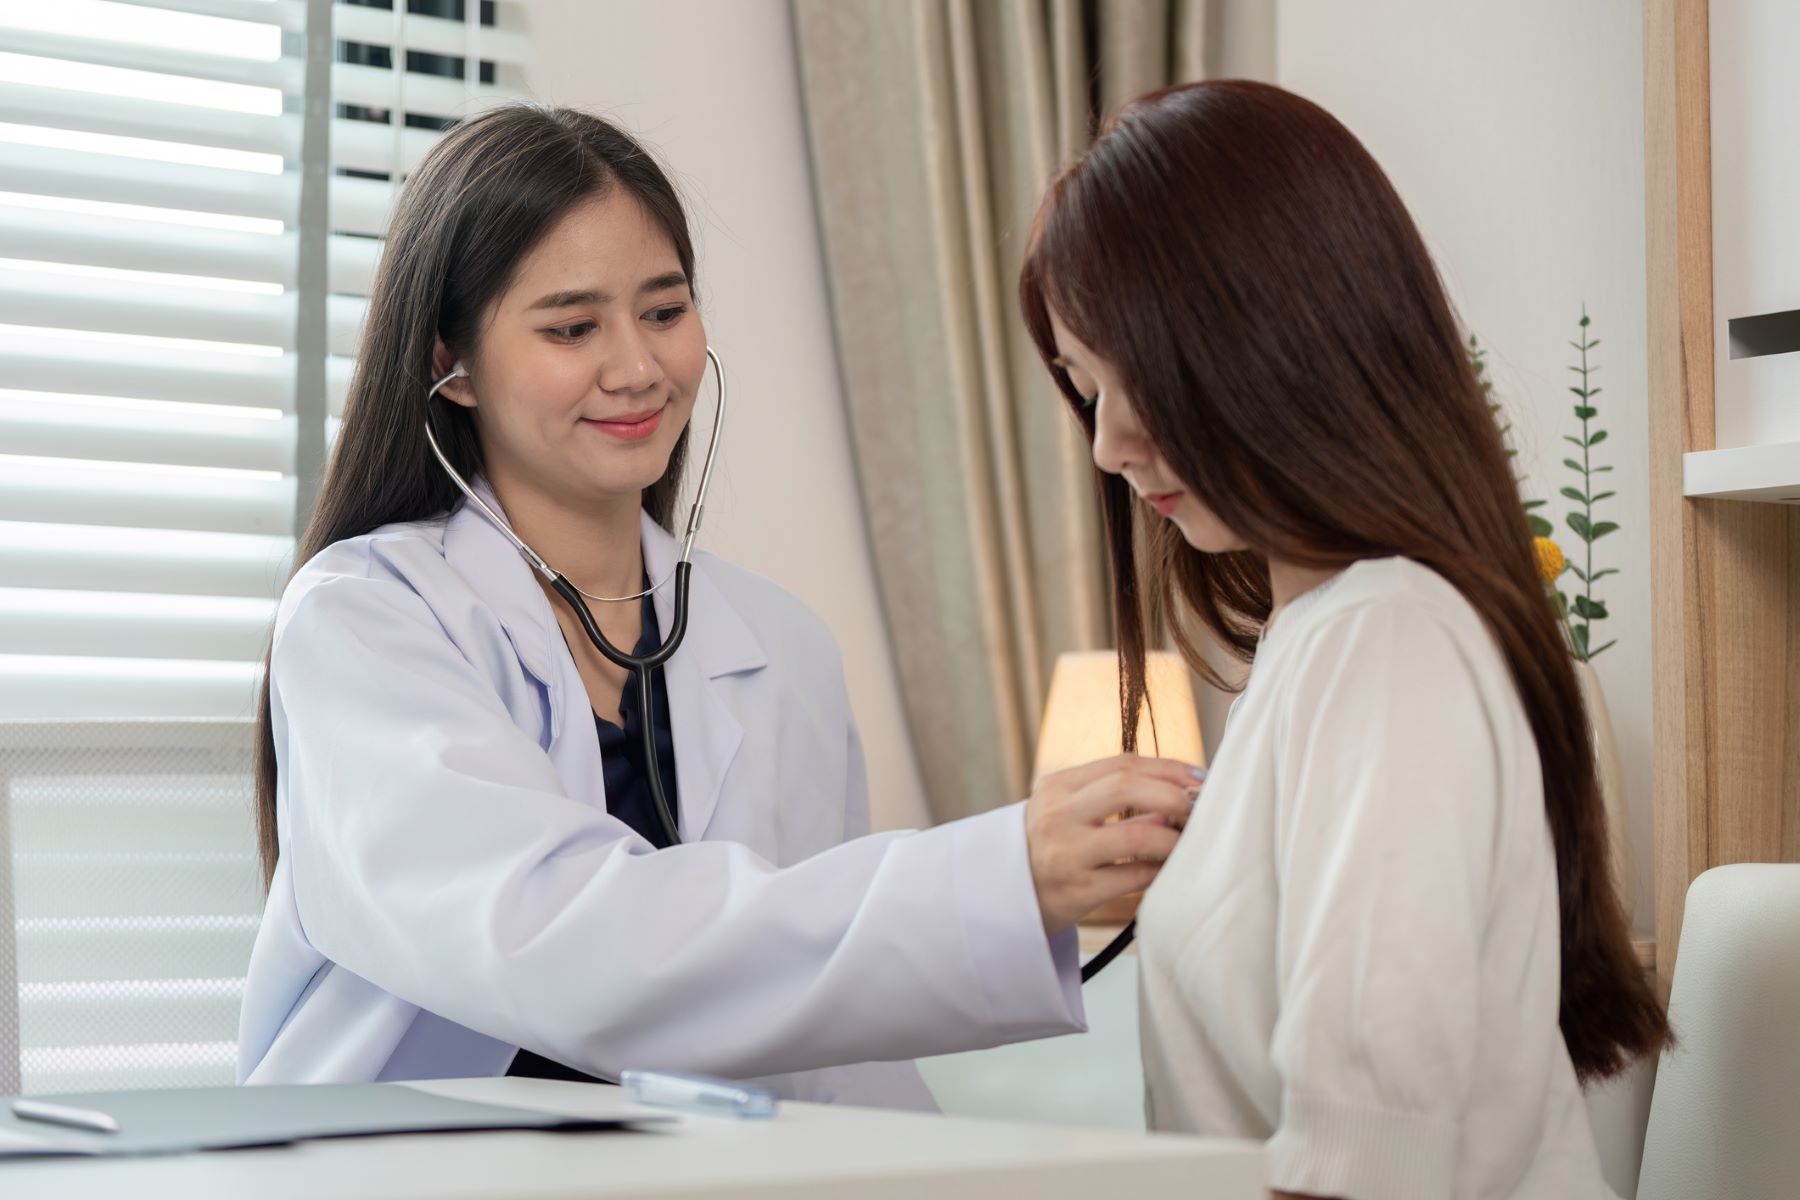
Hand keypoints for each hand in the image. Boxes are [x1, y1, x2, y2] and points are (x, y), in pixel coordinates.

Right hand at [1023, 753, 1200, 934]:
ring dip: (1173, 838)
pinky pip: (1134, 877)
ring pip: (1136, 836)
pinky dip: (1160, 871)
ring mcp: (1065, 854)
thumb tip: (1178, 797)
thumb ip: (1113, 799)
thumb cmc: (1052, 847)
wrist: (1007, 895)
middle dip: (1173, 795)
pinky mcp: (1076, 891)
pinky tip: (1168, 870)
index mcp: (1058, 787)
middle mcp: (1057, 815)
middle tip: (1197, 810)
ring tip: (1187, 843)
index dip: (1169, 768)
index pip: (1122, 764)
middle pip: (1125, 787)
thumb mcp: (1068, 811)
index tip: (1200, 778)